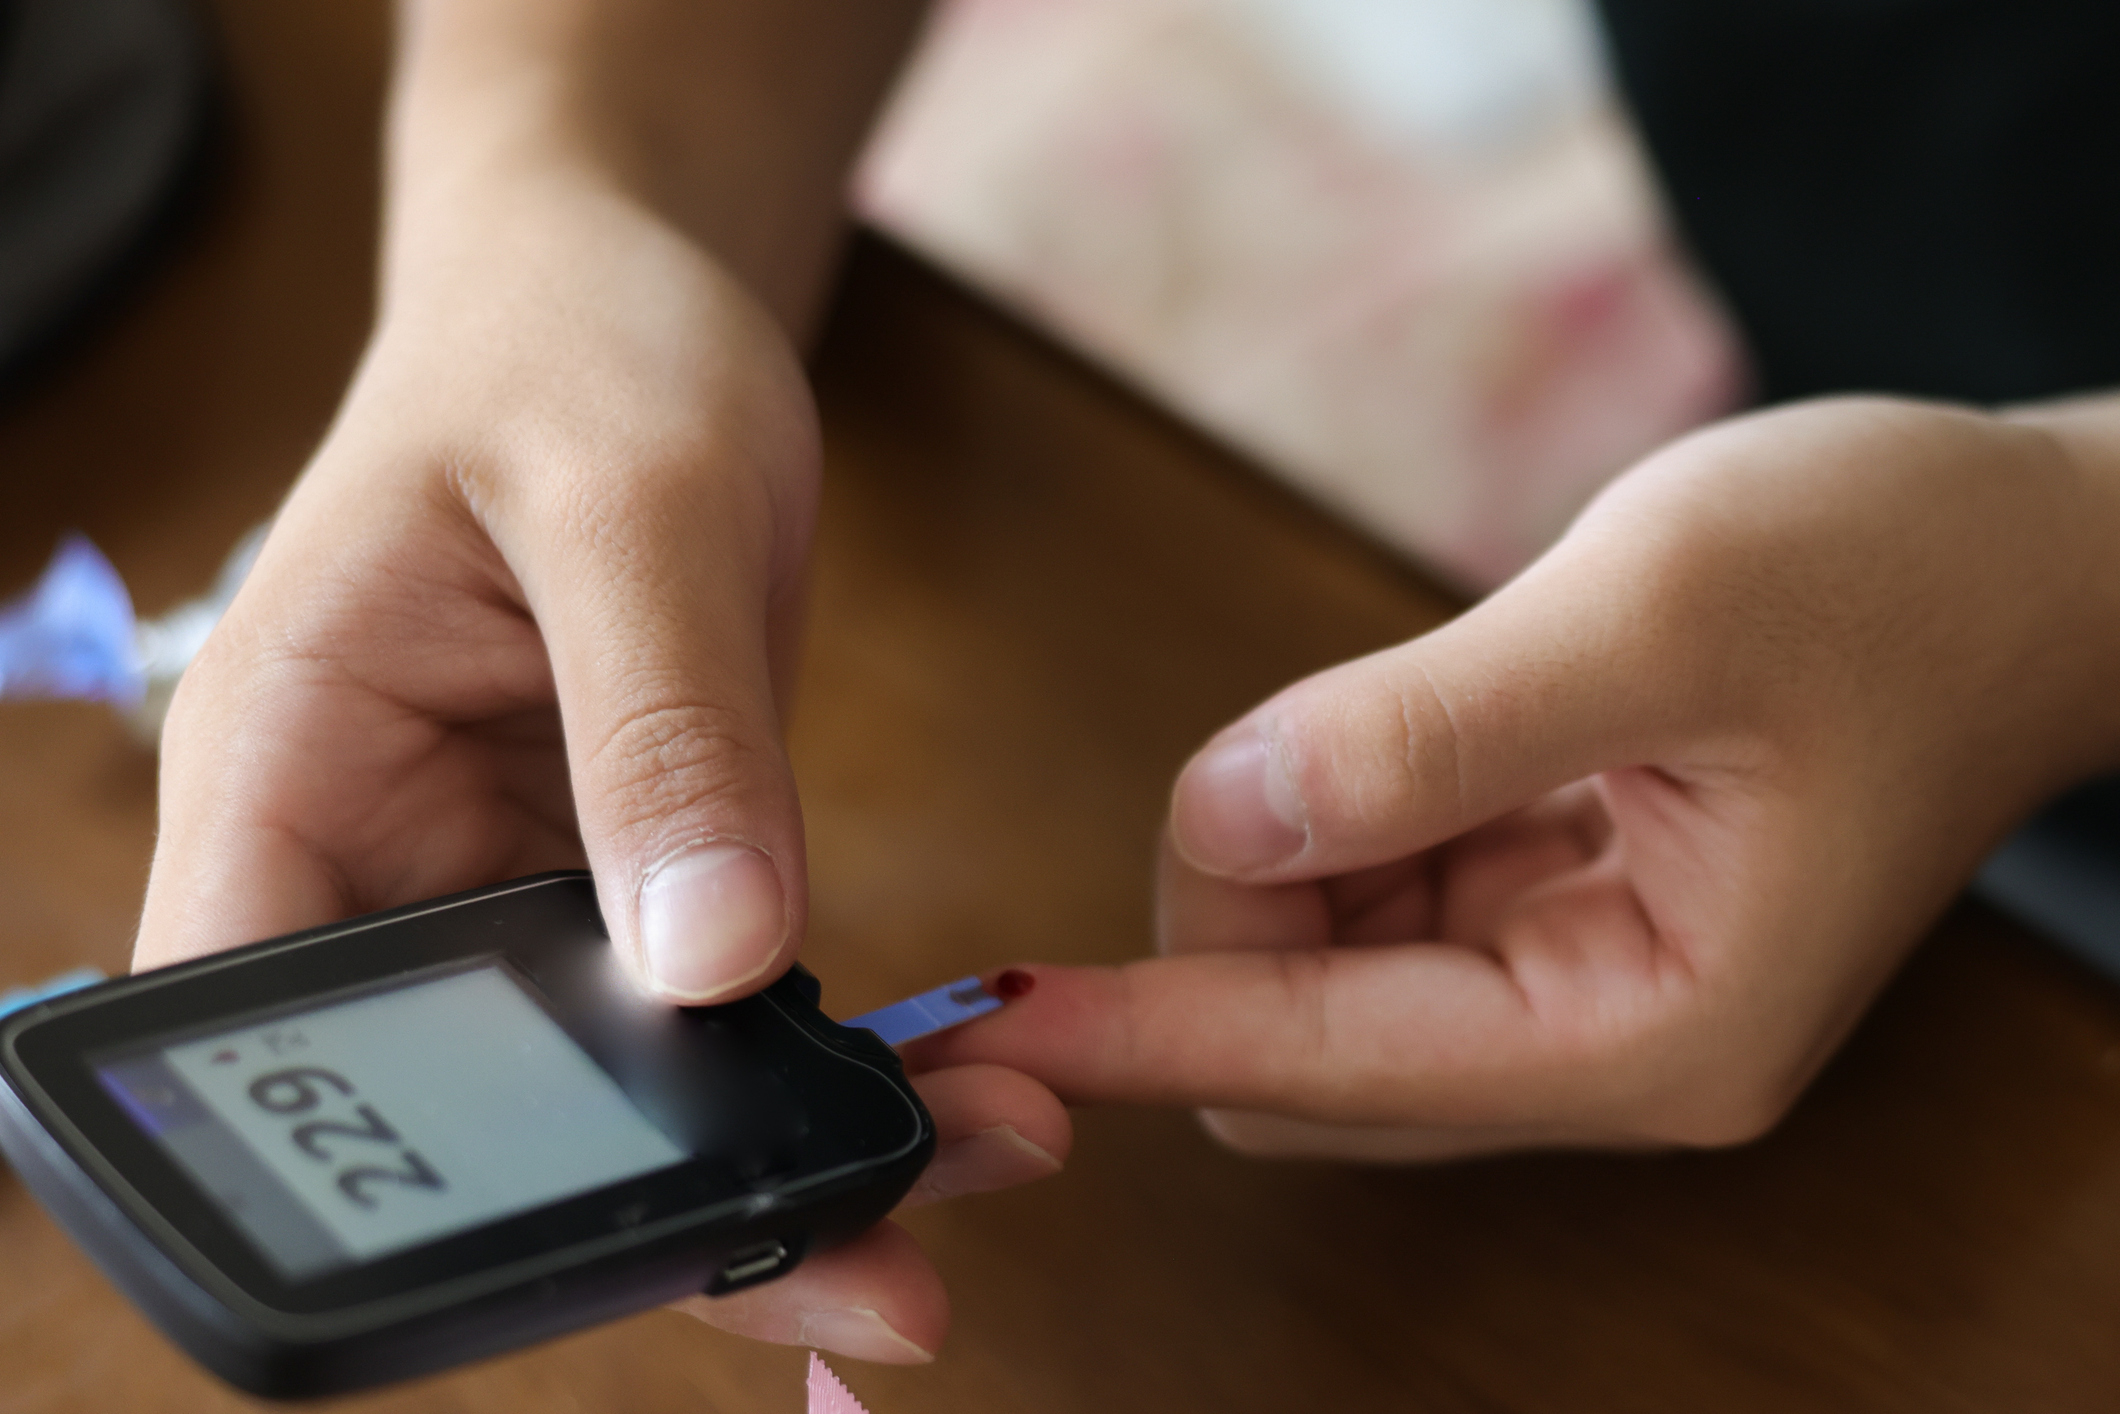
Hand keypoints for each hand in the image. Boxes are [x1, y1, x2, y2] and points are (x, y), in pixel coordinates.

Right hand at [134, 173, 1065, 1359]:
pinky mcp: (618, 867)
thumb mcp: (630, 508)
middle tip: (877, 1263)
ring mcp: (501, 879)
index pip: (273, 1039)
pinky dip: (814, 1060)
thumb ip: (661, 731)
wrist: (625, 298)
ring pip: (608, 1080)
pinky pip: (702, 1006)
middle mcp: (374, 860)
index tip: (624, 1247)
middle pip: (467, 1112)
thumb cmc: (575, 346)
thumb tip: (708, 963)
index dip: (410, 1186)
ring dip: (778, 1148)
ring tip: (975, 1162)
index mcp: (285, 772)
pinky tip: (949, 1092)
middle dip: (663, 1207)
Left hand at [921, 397, 2119, 1159]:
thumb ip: (1432, 728)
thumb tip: (1234, 814)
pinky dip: (1341, 826)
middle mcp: (1605, 1050)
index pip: (1322, 1066)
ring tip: (1400, 714)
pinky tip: (1411, 734)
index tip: (990, 1014)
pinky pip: (1380, 908)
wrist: (2019, 560)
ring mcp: (1580, 992)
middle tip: (1289, 748)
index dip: (1146, 1027)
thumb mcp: (1661, 608)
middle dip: (1234, 911)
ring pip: (1325, 979)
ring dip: (1289, 857)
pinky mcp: (1560, 921)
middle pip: (1299, 1049)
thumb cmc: (1890, 574)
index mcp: (1647, 1032)